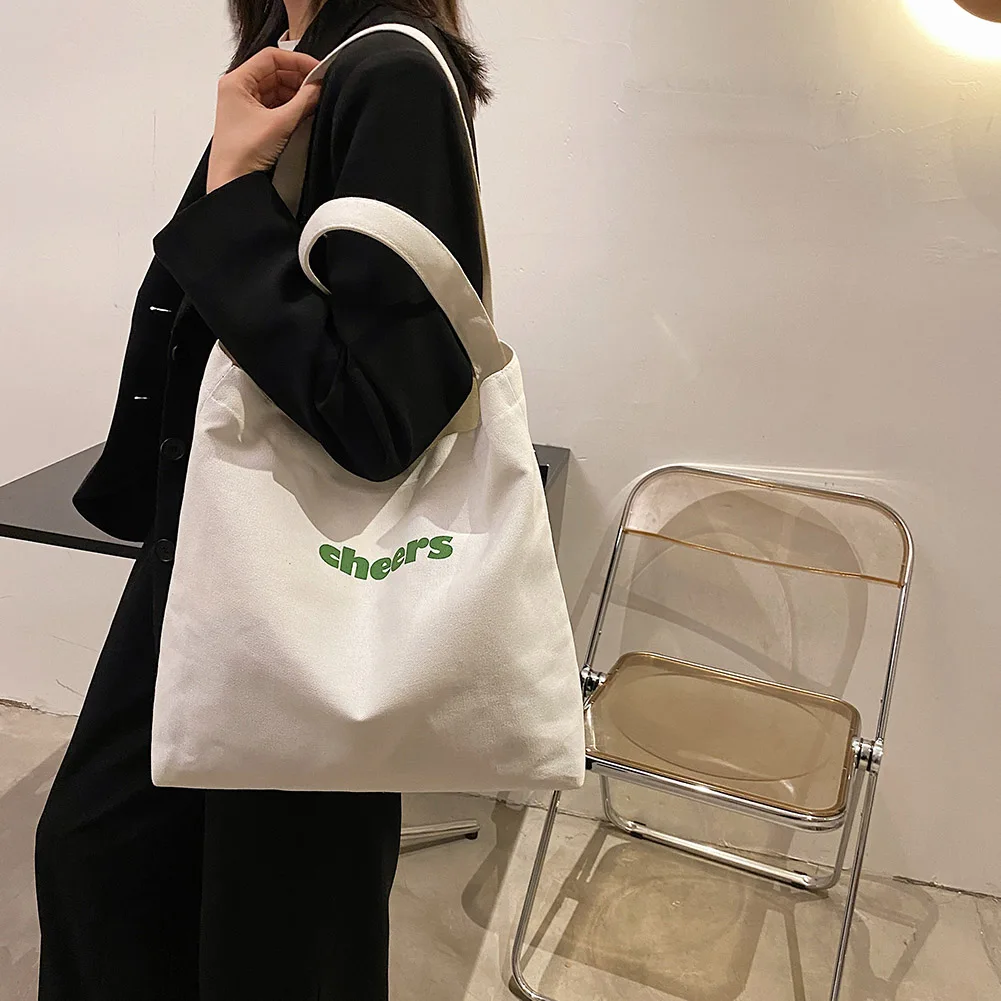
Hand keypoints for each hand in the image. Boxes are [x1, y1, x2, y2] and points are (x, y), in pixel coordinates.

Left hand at [206, 48, 320, 193]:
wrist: (232, 183)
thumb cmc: (241, 155)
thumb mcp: (279, 124)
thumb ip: (303, 102)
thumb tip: (318, 87)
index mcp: (237, 81)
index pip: (271, 57)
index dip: (297, 60)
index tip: (317, 69)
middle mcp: (239, 90)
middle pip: (274, 72)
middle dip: (298, 78)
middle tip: (319, 87)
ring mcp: (245, 106)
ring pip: (276, 89)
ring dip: (296, 94)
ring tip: (313, 102)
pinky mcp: (253, 121)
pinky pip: (275, 105)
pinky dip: (290, 106)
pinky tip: (303, 113)